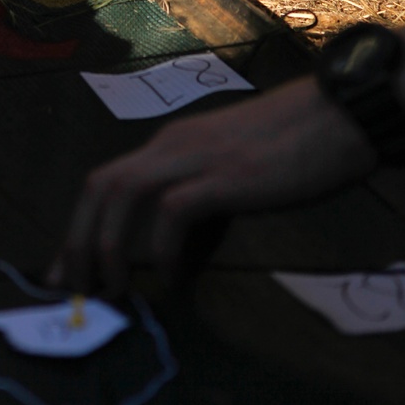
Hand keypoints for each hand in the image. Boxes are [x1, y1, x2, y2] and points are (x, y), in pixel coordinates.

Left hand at [48, 77, 375, 296]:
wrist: (334, 116)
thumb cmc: (287, 147)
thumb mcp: (228, 177)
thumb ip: (197, 211)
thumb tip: (172, 264)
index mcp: (169, 143)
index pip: (106, 181)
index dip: (80, 225)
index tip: (69, 269)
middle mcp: (171, 144)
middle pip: (100, 183)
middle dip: (77, 237)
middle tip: (73, 286)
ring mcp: (197, 156)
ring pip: (124, 190)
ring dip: (107, 243)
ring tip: (111, 288)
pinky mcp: (226, 174)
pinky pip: (174, 208)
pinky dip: (163, 247)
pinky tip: (171, 278)